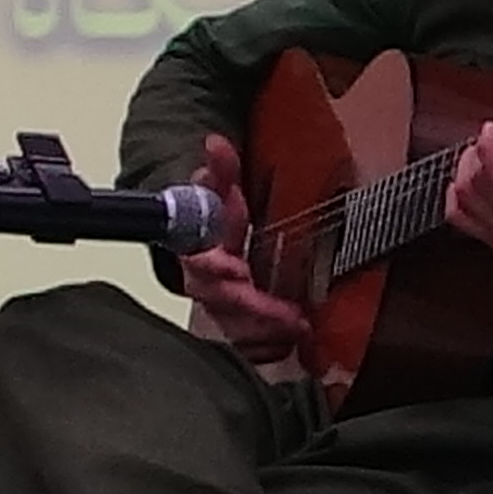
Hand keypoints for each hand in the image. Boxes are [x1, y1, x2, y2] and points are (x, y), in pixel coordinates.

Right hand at [171, 132, 308, 364]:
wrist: (196, 237)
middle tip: (292, 316)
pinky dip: (264, 350)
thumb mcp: (218, 187)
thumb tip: (215, 143)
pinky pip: (244, 346)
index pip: (199, 265)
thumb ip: (219, 168)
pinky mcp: (233, 324)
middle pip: (221, 305)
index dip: (215, 270)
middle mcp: (203, 283)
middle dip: (255, 311)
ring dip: (263, 334)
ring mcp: (217, 306)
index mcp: (196, 250)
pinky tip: (285, 346)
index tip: (239, 270)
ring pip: (233, 330)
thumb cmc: (212, 214)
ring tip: (297, 329)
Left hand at [444, 121, 492, 285]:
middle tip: (488, 143)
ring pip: (464, 197)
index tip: (492, 131)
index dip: (490, 146)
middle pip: (476, 182)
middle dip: (476, 153)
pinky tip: (464, 184)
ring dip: (464, 170)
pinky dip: (456, 195)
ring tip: (477, 158)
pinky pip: (460, 218)